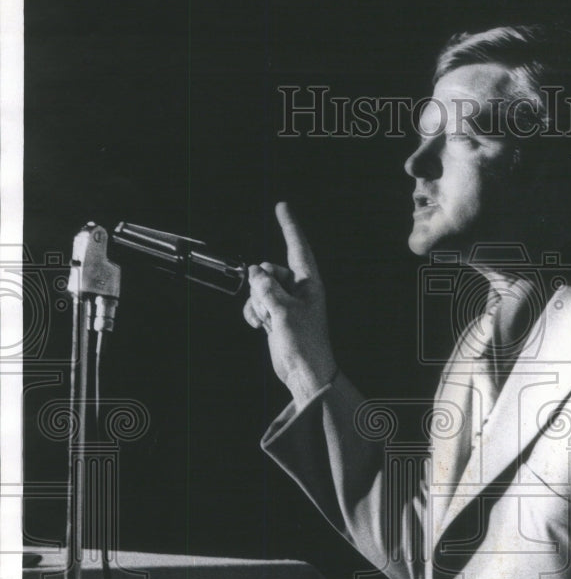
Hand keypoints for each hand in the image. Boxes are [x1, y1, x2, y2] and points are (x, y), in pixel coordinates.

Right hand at [244, 202, 336, 401]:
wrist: (304, 372)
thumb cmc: (304, 342)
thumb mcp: (284, 310)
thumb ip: (267, 286)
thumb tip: (254, 272)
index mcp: (310, 284)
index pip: (297, 247)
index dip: (289, 226)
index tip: (281, 206)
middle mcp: (298, 290)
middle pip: (270, 270)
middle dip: (262, 286)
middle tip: (270, 308)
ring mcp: (286, 303)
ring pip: (260, 288)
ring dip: (257, 303)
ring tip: (268, 321)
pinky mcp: (276, 317)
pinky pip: (256, 304)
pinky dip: (254, 312)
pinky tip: (258, 326)